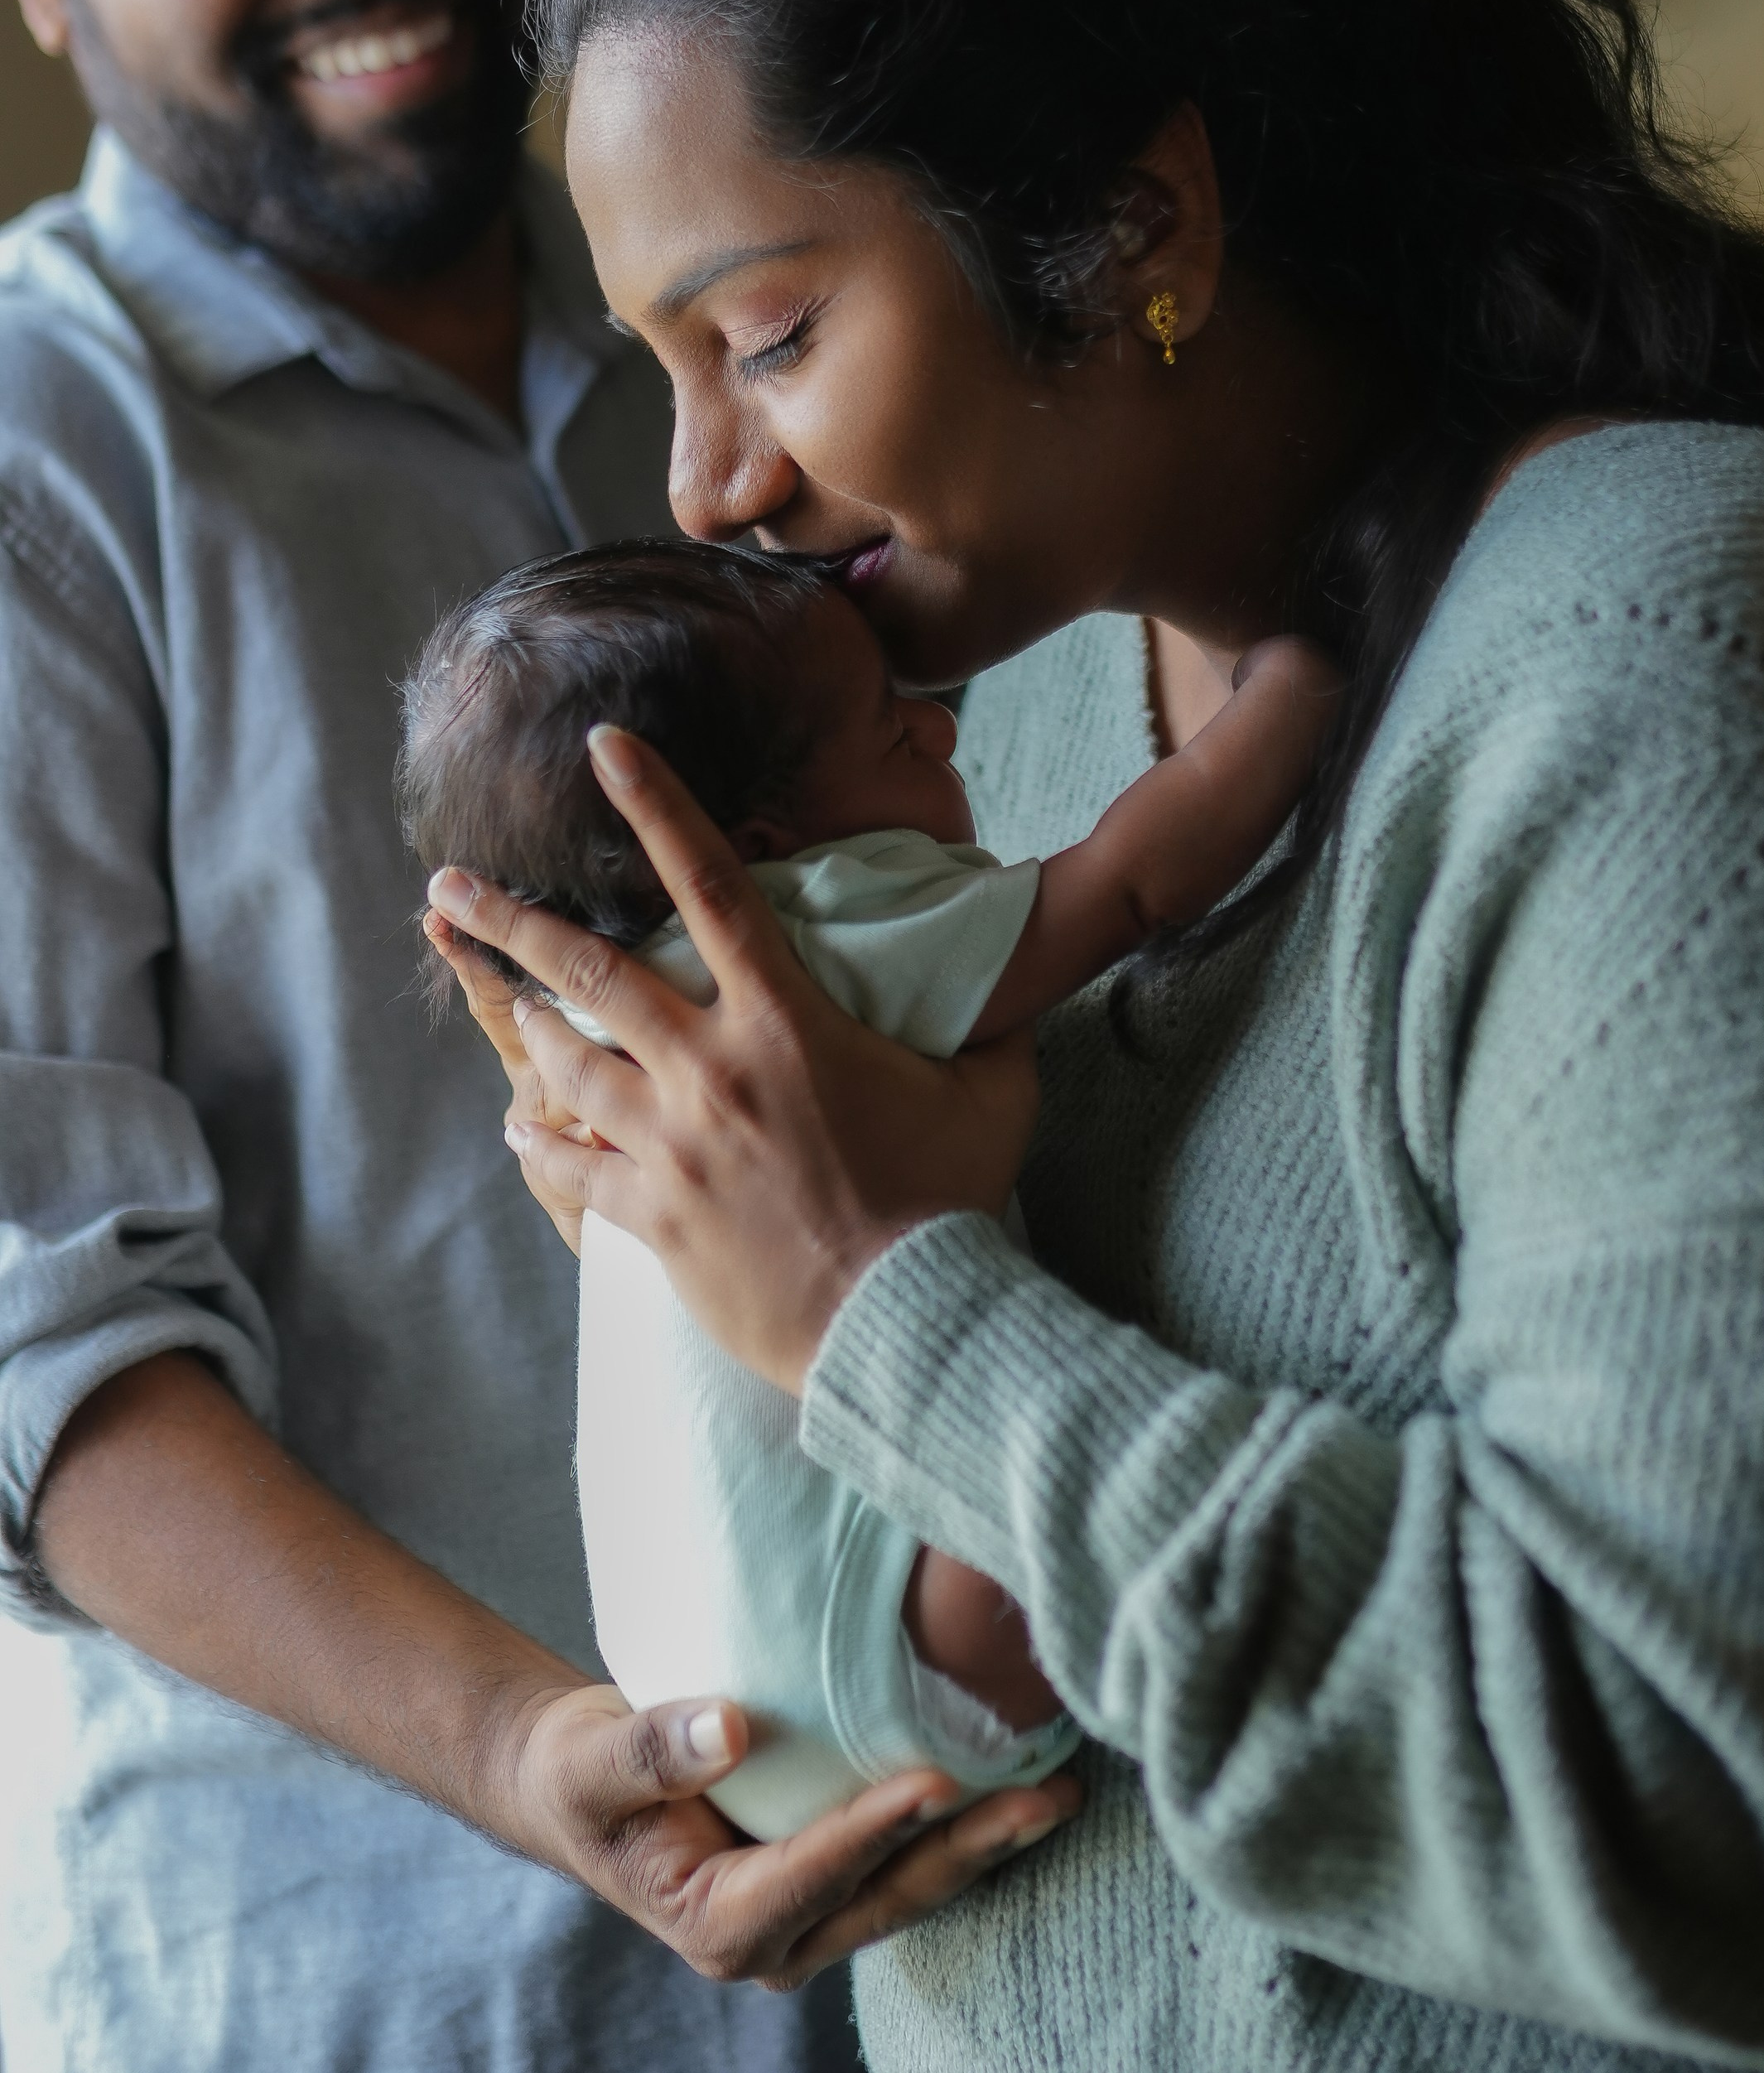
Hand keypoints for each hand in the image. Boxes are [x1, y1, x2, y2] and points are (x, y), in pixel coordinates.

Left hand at [427, 728, 1038, 1387]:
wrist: (905, 1325)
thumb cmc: (952, 1202)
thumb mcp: (991, 1090)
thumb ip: (986, 1024)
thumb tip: (1006, 977)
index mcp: (785, 1022)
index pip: (711, 885)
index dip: (656, 805)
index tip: (605, 747)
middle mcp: (712, 1071)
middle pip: (591, 972)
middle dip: (511, 920)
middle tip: (448, 885)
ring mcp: (674, 1146)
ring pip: (571, 1064)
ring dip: (530, 1026)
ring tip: (502, 1003)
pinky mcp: (656, 1217)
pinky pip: (575, 1167)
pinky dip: (543, 1141)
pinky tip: (518, 1125)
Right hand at [495, 1678, 1078, 1987]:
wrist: (583, 1790)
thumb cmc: (582, 1777)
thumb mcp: (592, 1762)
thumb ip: (652, 1749)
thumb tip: (730, 1727)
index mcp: (715, 1925)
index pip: (810, 1875)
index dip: (872, 1831)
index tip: (934, 1780)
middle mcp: (776, 1942)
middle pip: (888, 1895)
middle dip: (970, 1848)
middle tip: (1046, 1798)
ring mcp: (814, 1920)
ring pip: (914, 1887)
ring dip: (989, 1843)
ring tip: (1063, 1792)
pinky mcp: (839, 1887)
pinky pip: (912, 1864)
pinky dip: (967, 1828)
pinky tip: (1025, 1784)